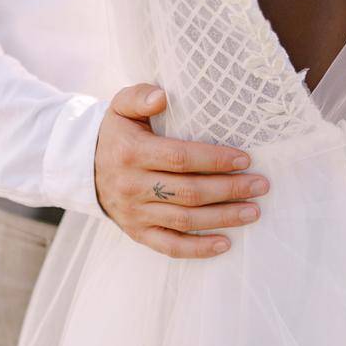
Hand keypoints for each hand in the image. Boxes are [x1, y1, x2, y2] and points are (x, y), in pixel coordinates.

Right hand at [94, 84, 268, 258]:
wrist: (84, 169)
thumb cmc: (116, 134)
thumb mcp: (120, 107)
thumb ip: (139, 96)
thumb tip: (162, 96)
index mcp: (131, 153)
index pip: (180, 158)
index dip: (214, 160)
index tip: (244, 159)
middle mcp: (132, 186)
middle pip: (188, 192)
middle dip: (229, 190)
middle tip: (261, 185)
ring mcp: (135, 214)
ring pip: (185, 220)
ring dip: (223, 218)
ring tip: (253, 211)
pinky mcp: (138, 233)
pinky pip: (170, 246)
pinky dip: (198, 249)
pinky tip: (225, 244)